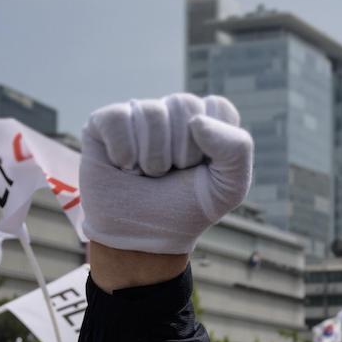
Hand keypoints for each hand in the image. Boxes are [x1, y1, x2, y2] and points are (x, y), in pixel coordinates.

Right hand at [81, 93, 253, 257]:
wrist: (142, 237)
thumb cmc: (186, 209)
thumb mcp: (229, 187)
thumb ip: (236, 149)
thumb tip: (196, 121)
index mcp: (207, 120)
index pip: (218, 108)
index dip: (214, 145)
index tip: (201, 169)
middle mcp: (172, 111)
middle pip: (184, 104)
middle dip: (182, 151)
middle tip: (172, 174)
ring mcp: (137, 114)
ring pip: (151, 113)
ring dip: (153, 158)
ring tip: (147, 174)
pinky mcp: (105, 122)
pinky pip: (117, 118)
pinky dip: (123, 152)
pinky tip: (123, 166)